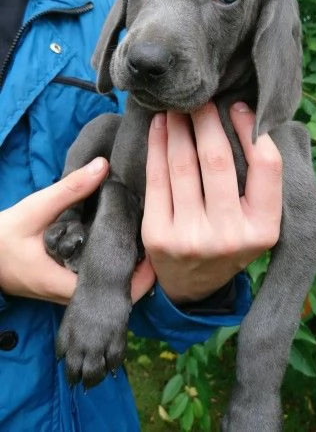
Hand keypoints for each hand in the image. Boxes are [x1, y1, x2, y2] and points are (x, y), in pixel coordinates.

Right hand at [0, 158, 154, 305]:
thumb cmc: (4, 236)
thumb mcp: (36, 208)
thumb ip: (69, 189)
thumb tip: (103, 166)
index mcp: (64, 284)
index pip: (111, 292)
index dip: (138, 277)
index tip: (155, 252)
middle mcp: (70, 295)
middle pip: (114, 291)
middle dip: (137, 271)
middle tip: (155, 241)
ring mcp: (68, 293)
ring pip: (106, 287)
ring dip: (125, 267)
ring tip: (145, 240)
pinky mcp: (65, 283)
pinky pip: (95, 279)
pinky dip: (110, 264)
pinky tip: (123, 244)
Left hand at [142, 102, 281, 302]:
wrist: (192, 285)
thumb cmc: (228, 241)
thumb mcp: (256, 220)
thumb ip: (257, 180)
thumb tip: (243, 117)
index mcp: (264, 229)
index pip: (266, 165)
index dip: (250, 128)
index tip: (237, 106)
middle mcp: (229, 235)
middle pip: (218, 160)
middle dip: (206, 120)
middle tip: (200, 100)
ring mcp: (190, 237)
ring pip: (183, 164)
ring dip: (178, 127)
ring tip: (177, 107)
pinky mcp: (157, 235)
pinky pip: (156, 177)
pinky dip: (158, 146)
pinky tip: (160, 127)